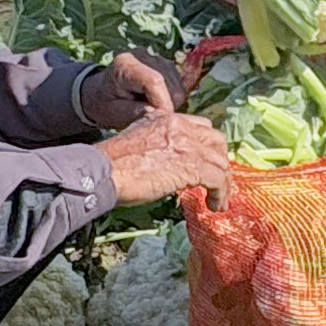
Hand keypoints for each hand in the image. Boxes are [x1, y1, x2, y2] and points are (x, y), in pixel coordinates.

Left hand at [70, 51, 178, 132]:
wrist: (99, 93)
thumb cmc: (104, 104)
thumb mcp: (112, 112)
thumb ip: (133, 111)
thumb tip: (157, 112)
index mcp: (124, 65)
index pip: (154, 81)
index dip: (163, 102)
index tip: (163, 121)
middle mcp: (143, 55)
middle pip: (169, 83)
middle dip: (166, 105)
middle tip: (151, 117)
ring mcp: (156, 58)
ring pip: (178, 85)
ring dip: (169, 102)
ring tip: (150, 108)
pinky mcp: (165, 64)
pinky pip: (179, 85)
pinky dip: (172, 97)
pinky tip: (155, 101)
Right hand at [100, 110, 231, 207]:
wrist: (102, 171)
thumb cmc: (112, 165)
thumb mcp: (138, 144)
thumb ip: (159, 145)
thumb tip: (170, 165)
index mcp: (166, 119)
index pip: (200, 127)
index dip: (208, 147)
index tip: (208, 165)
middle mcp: (180, 126)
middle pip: (216, 140)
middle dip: (220, 162)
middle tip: (219, 182)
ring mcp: (187, 145)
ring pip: (221, 162)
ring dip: (223, 184)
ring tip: (219, 202)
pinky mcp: (191, 165)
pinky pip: (218, 180)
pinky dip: (220, 195)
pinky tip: (214, 206)